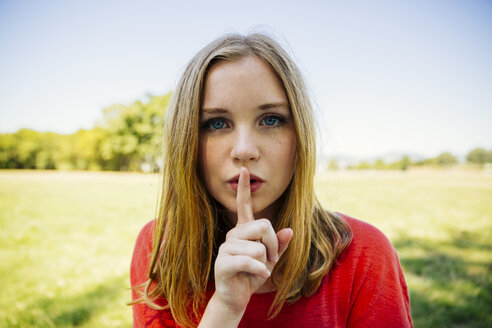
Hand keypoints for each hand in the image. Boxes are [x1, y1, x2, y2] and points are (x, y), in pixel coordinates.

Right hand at [212, 167, 292, 316]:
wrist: (237, 297)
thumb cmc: (253, 275)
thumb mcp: (271, 259)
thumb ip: (280, 245)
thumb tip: (289, 230)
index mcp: (244, 231)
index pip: (244, 205)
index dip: (244, 188)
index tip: (244, 170)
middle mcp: (233, 235)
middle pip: (263, 225)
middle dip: (274, 244)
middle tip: (271, 259)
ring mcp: (226, 248)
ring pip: (258, 246)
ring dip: (266, 261)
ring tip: (259, 270)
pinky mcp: (223, 262)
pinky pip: (250, 261)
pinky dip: (259, 271)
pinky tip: (258, 276)